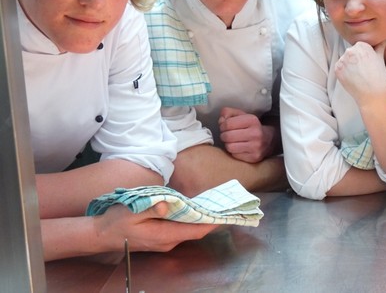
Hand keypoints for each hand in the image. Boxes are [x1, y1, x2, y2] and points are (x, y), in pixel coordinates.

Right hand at [97, 202, 218, 252]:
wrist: (100, 235)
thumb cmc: (116, 221)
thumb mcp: (132, 210)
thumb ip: (151, 206)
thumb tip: (166, 204)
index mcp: (163, 235)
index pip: (195, 230)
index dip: (212, 221)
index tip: (225, 212)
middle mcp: (168, 242)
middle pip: (195, 230)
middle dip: (209, 218)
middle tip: (223, 202)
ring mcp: (165, 242)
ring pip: (188, 230)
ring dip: (199, 218)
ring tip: (212, 202)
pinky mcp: (161, 239)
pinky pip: (180, 229)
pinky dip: (189, 219)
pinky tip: (193, 207)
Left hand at [219, 107, 274, 162]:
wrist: (269, 140)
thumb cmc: (251, 127)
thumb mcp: (242, 115)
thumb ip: (229, 113)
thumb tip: (221, 120)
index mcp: (252, 120)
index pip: (228, 124)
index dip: (222, 125)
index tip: (225, 127)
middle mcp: (256, 133)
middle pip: (228, 136)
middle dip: (224, 135)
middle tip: (227, 135)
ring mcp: (256, 147)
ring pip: (230, 147)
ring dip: (228, 144)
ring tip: (232, 141)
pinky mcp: (254, 157)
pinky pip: (235, 155)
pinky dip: (233, 152)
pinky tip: (238, 148)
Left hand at [334, 41, 385, 105]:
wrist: (372, 94)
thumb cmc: (379, 77)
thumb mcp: (380, 58)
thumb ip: (380, 45)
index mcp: (361, 45)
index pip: (359, 47)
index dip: (363, 56)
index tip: (367, 64)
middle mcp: (350, 51)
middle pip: (351, 53)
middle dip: (355, 60)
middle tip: (363, 71)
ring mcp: (342, 60)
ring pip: (344, 60)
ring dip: (349, 66)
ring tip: (358, 75)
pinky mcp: (337, 70)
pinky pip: (339, 68)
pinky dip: (344, 73)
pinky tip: (352, 78)